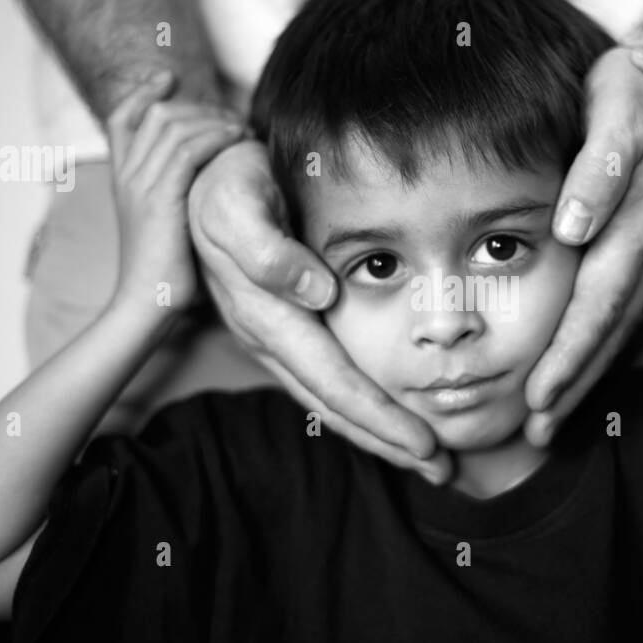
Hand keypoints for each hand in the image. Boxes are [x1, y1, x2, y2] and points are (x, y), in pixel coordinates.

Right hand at [104, 72, 243, 313]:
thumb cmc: (164, 273)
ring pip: (173, 126)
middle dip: (197, 107)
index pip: (121, 118)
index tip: (168, 78)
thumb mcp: (165, 226)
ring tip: (241, 130)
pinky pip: (188, 150)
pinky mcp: (160, 199)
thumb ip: (176, 197)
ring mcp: (140, 185)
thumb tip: (206, 185)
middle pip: (155, 113)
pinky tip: (237, 142)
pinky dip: (215, 138)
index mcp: (122, 179)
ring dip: (214, 120)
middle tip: (230, 118)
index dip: (144, 93)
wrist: (144, 305)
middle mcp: (127, 175)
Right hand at [187, 141, 452, 484]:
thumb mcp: (235, 202)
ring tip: (424, 458)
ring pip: (329, 402)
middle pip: (333, 406)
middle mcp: (269, 339)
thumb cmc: (226, 181)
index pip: (331, 381)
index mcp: (265, 317)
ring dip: (378, 434)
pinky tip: (388, 417)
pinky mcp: (282, 329)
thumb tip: (316, 293)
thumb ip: (267, 248)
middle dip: (387, 442)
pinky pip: (325, 381)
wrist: (201, 172)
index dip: (377, 416)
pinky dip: (361, 407)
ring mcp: (274, 339)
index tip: (423, 443)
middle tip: (441, 469)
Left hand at [523, 46, 642, 446]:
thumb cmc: (638, 87)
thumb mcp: (618, 112)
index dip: (568, 355)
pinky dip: (598, 342)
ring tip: (551, 417)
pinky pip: (622, 304)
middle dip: (572, 384)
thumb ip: (600, 170)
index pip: (596, 306)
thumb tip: (573, 227)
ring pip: (617, 324)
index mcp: (634, 225)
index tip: (538, 399)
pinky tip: (581, 362)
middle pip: (607, 330)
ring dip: (584, 373)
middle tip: (536, 434)